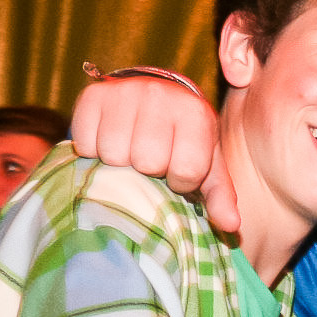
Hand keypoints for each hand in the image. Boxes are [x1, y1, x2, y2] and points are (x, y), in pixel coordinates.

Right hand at [72, 76, 239, 230]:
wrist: (158, 98)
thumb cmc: (186, 140)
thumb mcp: (209, 166)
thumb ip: (220, 196)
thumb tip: (231, 225)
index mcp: (196, 113)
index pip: (186, 170)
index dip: (181, 182)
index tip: (178, 172)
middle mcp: (161, 96)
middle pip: (147, 162)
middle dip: (149, 172)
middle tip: (152, 161)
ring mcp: (125, 91)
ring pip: (114, 154)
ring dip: (121, 164)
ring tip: (131, 153)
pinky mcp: (93, 94)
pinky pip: (85, 143)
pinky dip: (94, 152)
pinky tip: (109, 142)